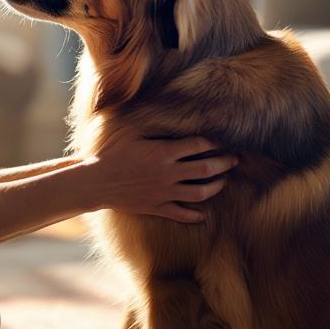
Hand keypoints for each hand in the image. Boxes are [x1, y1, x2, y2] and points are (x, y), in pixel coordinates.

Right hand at [75, 128, 236, 222]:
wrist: (95, 182)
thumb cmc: (110, 153)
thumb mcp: (130, 132)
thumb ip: (153, 125)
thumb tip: (170, 113)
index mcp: (163, 153)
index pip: (198, 145)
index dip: (213, 142)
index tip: (221, 140)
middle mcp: (168, 174)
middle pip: (206, 169)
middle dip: (225, 163)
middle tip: (235, 160)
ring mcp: (164, 193)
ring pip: (200, 193)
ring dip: (216, 187)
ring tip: (224, 181)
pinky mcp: (157, 207)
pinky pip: (182, 214)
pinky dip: (195, 215)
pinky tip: (204, 213)